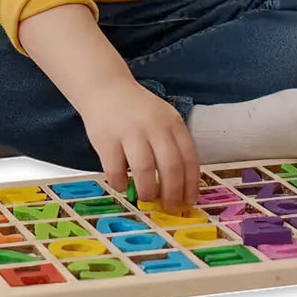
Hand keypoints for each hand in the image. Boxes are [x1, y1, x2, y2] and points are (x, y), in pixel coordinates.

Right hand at [77, 83, 200, 211]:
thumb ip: (174, 146)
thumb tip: (183, 186)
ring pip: (145, 170)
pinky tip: (122, 186)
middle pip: (171, 167)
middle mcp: (154, 126)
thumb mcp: (164, 120)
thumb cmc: (139, 111)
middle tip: (169, 207)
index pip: (189, 158)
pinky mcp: (105, 138)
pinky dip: (120, 183)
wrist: (105, 88)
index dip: (191, 184)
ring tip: (146, 198)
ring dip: (147, 191)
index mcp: (173, 123)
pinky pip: (115, 169)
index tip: (189, 201)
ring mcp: (130, 131)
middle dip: (172, 193)